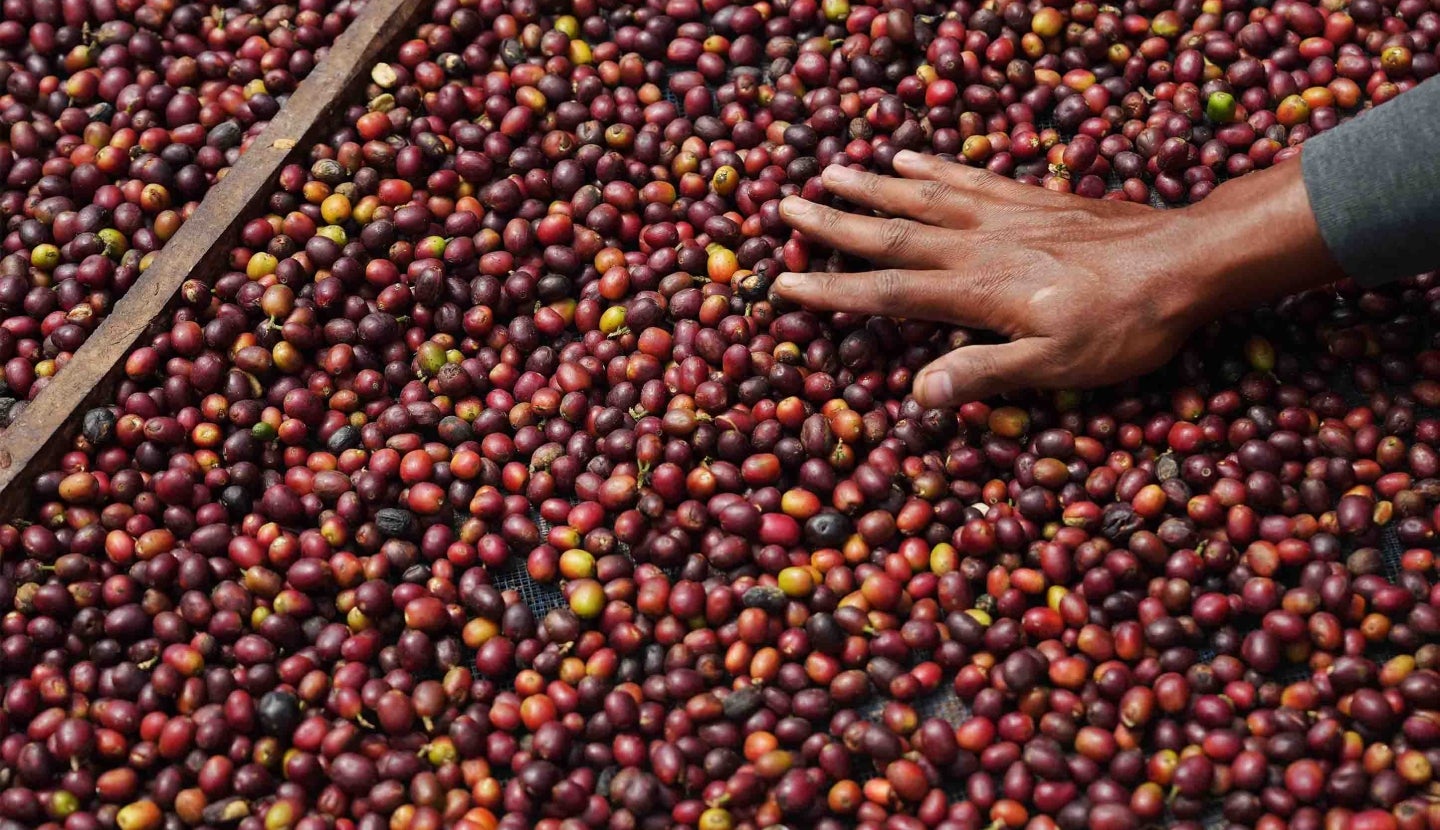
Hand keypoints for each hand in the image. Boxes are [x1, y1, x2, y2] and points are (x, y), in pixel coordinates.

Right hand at [773, 149, 1342, 407]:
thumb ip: (984, 373)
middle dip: (834, 223)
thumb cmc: (1124, 326)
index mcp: (976, 290)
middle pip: (891, 233)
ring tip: (829, 170)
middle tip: (786, 208)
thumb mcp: (1057, 365)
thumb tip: (917, 393)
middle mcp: (978, 245)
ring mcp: (1004, 216)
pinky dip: (934, 167)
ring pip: (922, 195)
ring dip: (872, 185)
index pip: (888, 293)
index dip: (833, 292)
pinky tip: (910, 155)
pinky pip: (970, 177)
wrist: (1186, 262)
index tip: (786, 285)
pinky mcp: (1032, 199)